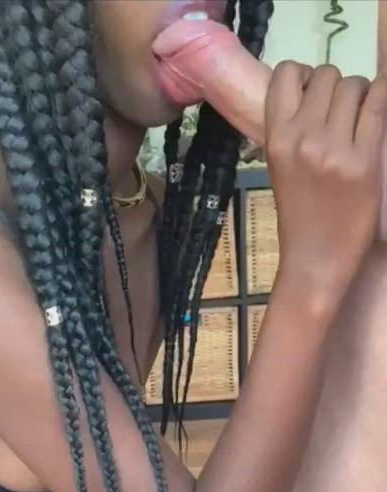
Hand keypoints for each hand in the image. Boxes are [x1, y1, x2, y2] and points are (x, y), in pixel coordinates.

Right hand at [154, 26, 386, 243]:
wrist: (314, 259)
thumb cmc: (298, 216)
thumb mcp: (280, 168)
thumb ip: (291, 131)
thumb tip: (313, 95)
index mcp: (276, 138)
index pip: (287, 73)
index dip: (305, 76)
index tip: (313, 95)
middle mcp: (302, 137)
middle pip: (328, 75)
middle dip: (338, 88)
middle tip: (342, 114)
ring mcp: (334, 148)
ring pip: (355, 85)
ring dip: (362, 95)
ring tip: (360, 121)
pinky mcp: (364, 161)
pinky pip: (379, 105)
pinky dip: (382, 99)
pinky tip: (378, 113)